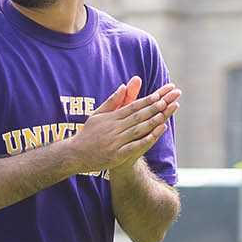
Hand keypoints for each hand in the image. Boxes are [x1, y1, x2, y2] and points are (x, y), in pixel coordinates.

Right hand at [65, 76, 180, 173]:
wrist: (75, 155)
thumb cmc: (88, 133)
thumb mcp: (97, 114)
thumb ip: (112, 101)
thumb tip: (123, 86)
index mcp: (110, 118)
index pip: (131, 107)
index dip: (145, 101)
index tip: (158, 95)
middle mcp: (113, 128)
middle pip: (137, 116)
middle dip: (152, 108)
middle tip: (167, 101)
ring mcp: (115, 142)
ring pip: (137, 130)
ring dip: (152, 122)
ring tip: (164, 114)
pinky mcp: (116, 155)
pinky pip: (134, 146)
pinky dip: (146, 139)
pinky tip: (156, 133)